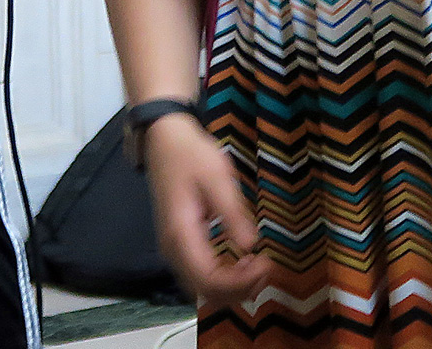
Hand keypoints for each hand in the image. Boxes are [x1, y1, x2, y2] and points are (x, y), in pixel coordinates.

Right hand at [143, 112, 270, 304]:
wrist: (164, 140)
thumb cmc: (191, 155)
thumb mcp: (217, 178)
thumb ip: (232, 213)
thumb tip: (251, 246)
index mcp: (180, 234)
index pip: (208, 279)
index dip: (240, 283)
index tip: (267, 265)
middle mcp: (172, 249)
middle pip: (204, 291)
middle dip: (239, 289)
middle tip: (268, 268)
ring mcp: (173, 249)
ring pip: (201, 288)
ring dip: (232, 286)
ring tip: (259, 267)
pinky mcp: (180, 244)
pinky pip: (200, 275)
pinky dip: (223, 278)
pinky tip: (243, 263)